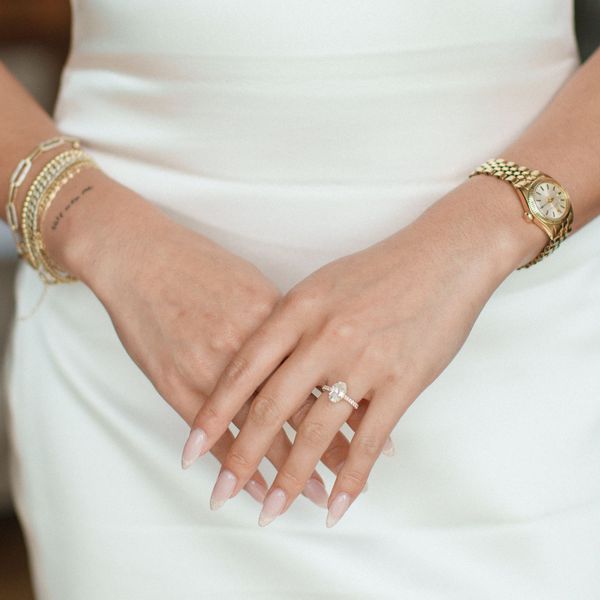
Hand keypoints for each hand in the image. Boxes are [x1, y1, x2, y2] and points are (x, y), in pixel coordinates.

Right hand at [42, 169, 381, 507]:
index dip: (350, 405)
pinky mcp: (180, 386)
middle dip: (331, 446)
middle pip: (300, 404)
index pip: (324, 372)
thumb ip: (286, 323)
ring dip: (291, 468)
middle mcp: (250, 348)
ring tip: (318, 495)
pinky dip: (241, 465)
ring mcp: (213, 369)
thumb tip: (314, 352)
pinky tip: (261, 487)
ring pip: (261, 429)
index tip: (377, 430)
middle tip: (357, 475)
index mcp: (276, 319)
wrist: (141, 259)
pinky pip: (217, 435)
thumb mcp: (254, 285)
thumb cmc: (199, 266)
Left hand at [186, 177, 531, 526]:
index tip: (192, 448)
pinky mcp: (402, 381)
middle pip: (272, 407)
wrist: (444, 257)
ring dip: (292, 478)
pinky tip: (336, 505)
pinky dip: (352, 478)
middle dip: (242, 458)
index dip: (214, 413)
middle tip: (221, 493)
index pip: (244, 370)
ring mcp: (364, 360)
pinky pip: (370, 440)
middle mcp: (324, 336)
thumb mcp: (322, 286)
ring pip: (317, 431)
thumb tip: (262, 364)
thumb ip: (290, 324)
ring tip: (272, 511)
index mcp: (299, 309)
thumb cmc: (380, 269)